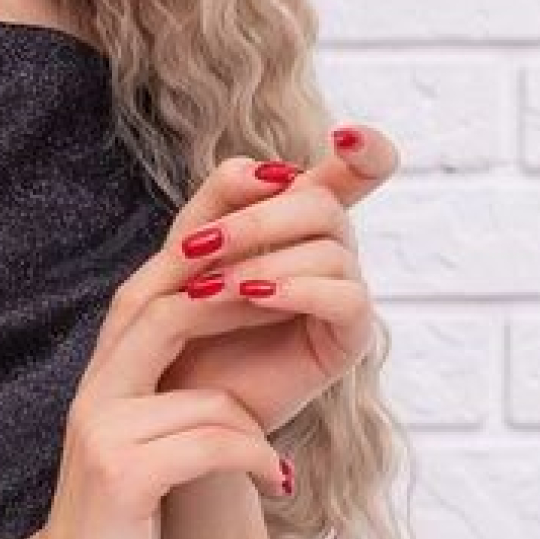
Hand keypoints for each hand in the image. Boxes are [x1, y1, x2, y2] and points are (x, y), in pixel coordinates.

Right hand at [17, 230, 296, 538]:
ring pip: (210, 397)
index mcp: (106, 371)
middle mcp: (97, 388)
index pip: (154, 279)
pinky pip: (215, 447)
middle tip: (302, 303)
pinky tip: (273, 486)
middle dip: (243, 295)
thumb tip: (232, 334)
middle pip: (171, 305)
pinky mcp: (123, 476)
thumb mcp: (143, 436)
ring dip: (254, 433)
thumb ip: (171, 384)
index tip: (268, 221)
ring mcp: (104, 429)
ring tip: (273, 464)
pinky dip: (256, 464)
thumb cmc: (120, 515)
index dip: (207, 239)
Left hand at [155, 124, 394, 436]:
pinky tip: (257, 296)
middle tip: (200, 246)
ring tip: (209, 289)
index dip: (367, 150)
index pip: (355, 172)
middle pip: (323, 202)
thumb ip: (221, 198)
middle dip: (259, 217)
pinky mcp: (348, 338)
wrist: (172, 401)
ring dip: (264, 259)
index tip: (345, 138)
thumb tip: (266, 168)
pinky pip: (347, 297)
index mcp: (299, 221)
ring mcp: (344, 293)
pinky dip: (299, 289)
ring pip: (332, 248)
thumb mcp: (188, 248)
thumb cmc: (179, 322)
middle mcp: (330, 251)